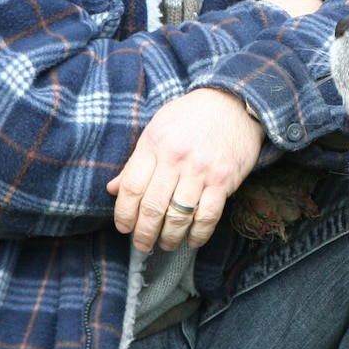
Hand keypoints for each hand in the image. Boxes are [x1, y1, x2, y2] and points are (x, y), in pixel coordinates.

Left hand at [107, 88, 264, 252]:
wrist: (234, 103)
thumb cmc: (192, 115)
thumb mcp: (158, 128)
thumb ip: (137, 160)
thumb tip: (114, 189)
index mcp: (154, 144)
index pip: (131, 187)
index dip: (124, 213)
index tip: (124, 227)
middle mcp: (176, 159)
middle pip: (153, 207)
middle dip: (144, 233)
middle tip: (142, 245)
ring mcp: (201, 171)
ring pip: (179, 216)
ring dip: (170, 237)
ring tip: (166, 245)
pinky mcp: (224, 180)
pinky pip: (208, 216)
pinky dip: (199, 234)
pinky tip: (192, 240)